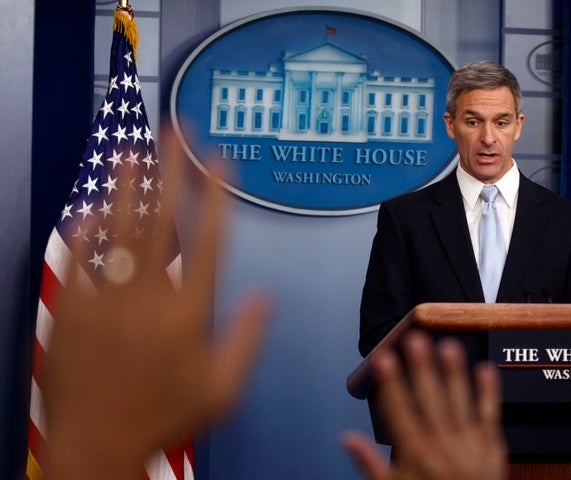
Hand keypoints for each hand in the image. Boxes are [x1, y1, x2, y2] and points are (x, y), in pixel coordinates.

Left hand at [42, 128, 270, 478]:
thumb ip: (247, 338)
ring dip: (127, 186)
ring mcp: (106, 301)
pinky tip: (92, 204)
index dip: (216, 196)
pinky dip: (86, 228)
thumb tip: (265, 296)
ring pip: (119, 229)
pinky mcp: (72, 310)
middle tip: (175, 132)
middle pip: (163, 221)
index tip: (221, 162)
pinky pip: (78, 258)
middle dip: (171, 170)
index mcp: (189, 314)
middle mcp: (148, 298)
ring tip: (133, 150)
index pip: (210, 241)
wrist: (96, 446)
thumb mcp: (222, 388)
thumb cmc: (164, 419)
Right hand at [342, 332, 506, 479]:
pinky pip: (490, 415)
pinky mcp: (491, 447)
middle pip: (430, 400)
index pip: (399, 411)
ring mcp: (468, 445)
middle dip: (422, 368)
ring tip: (449, 346)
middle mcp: (441, 447)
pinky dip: (489, 392)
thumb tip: (347, 439)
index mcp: (415, 455)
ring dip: (454, 373)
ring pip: (460, 402)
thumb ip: (369, 463)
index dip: (391, 383)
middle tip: (416, 340)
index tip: (384, 359)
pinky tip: (485, 368)